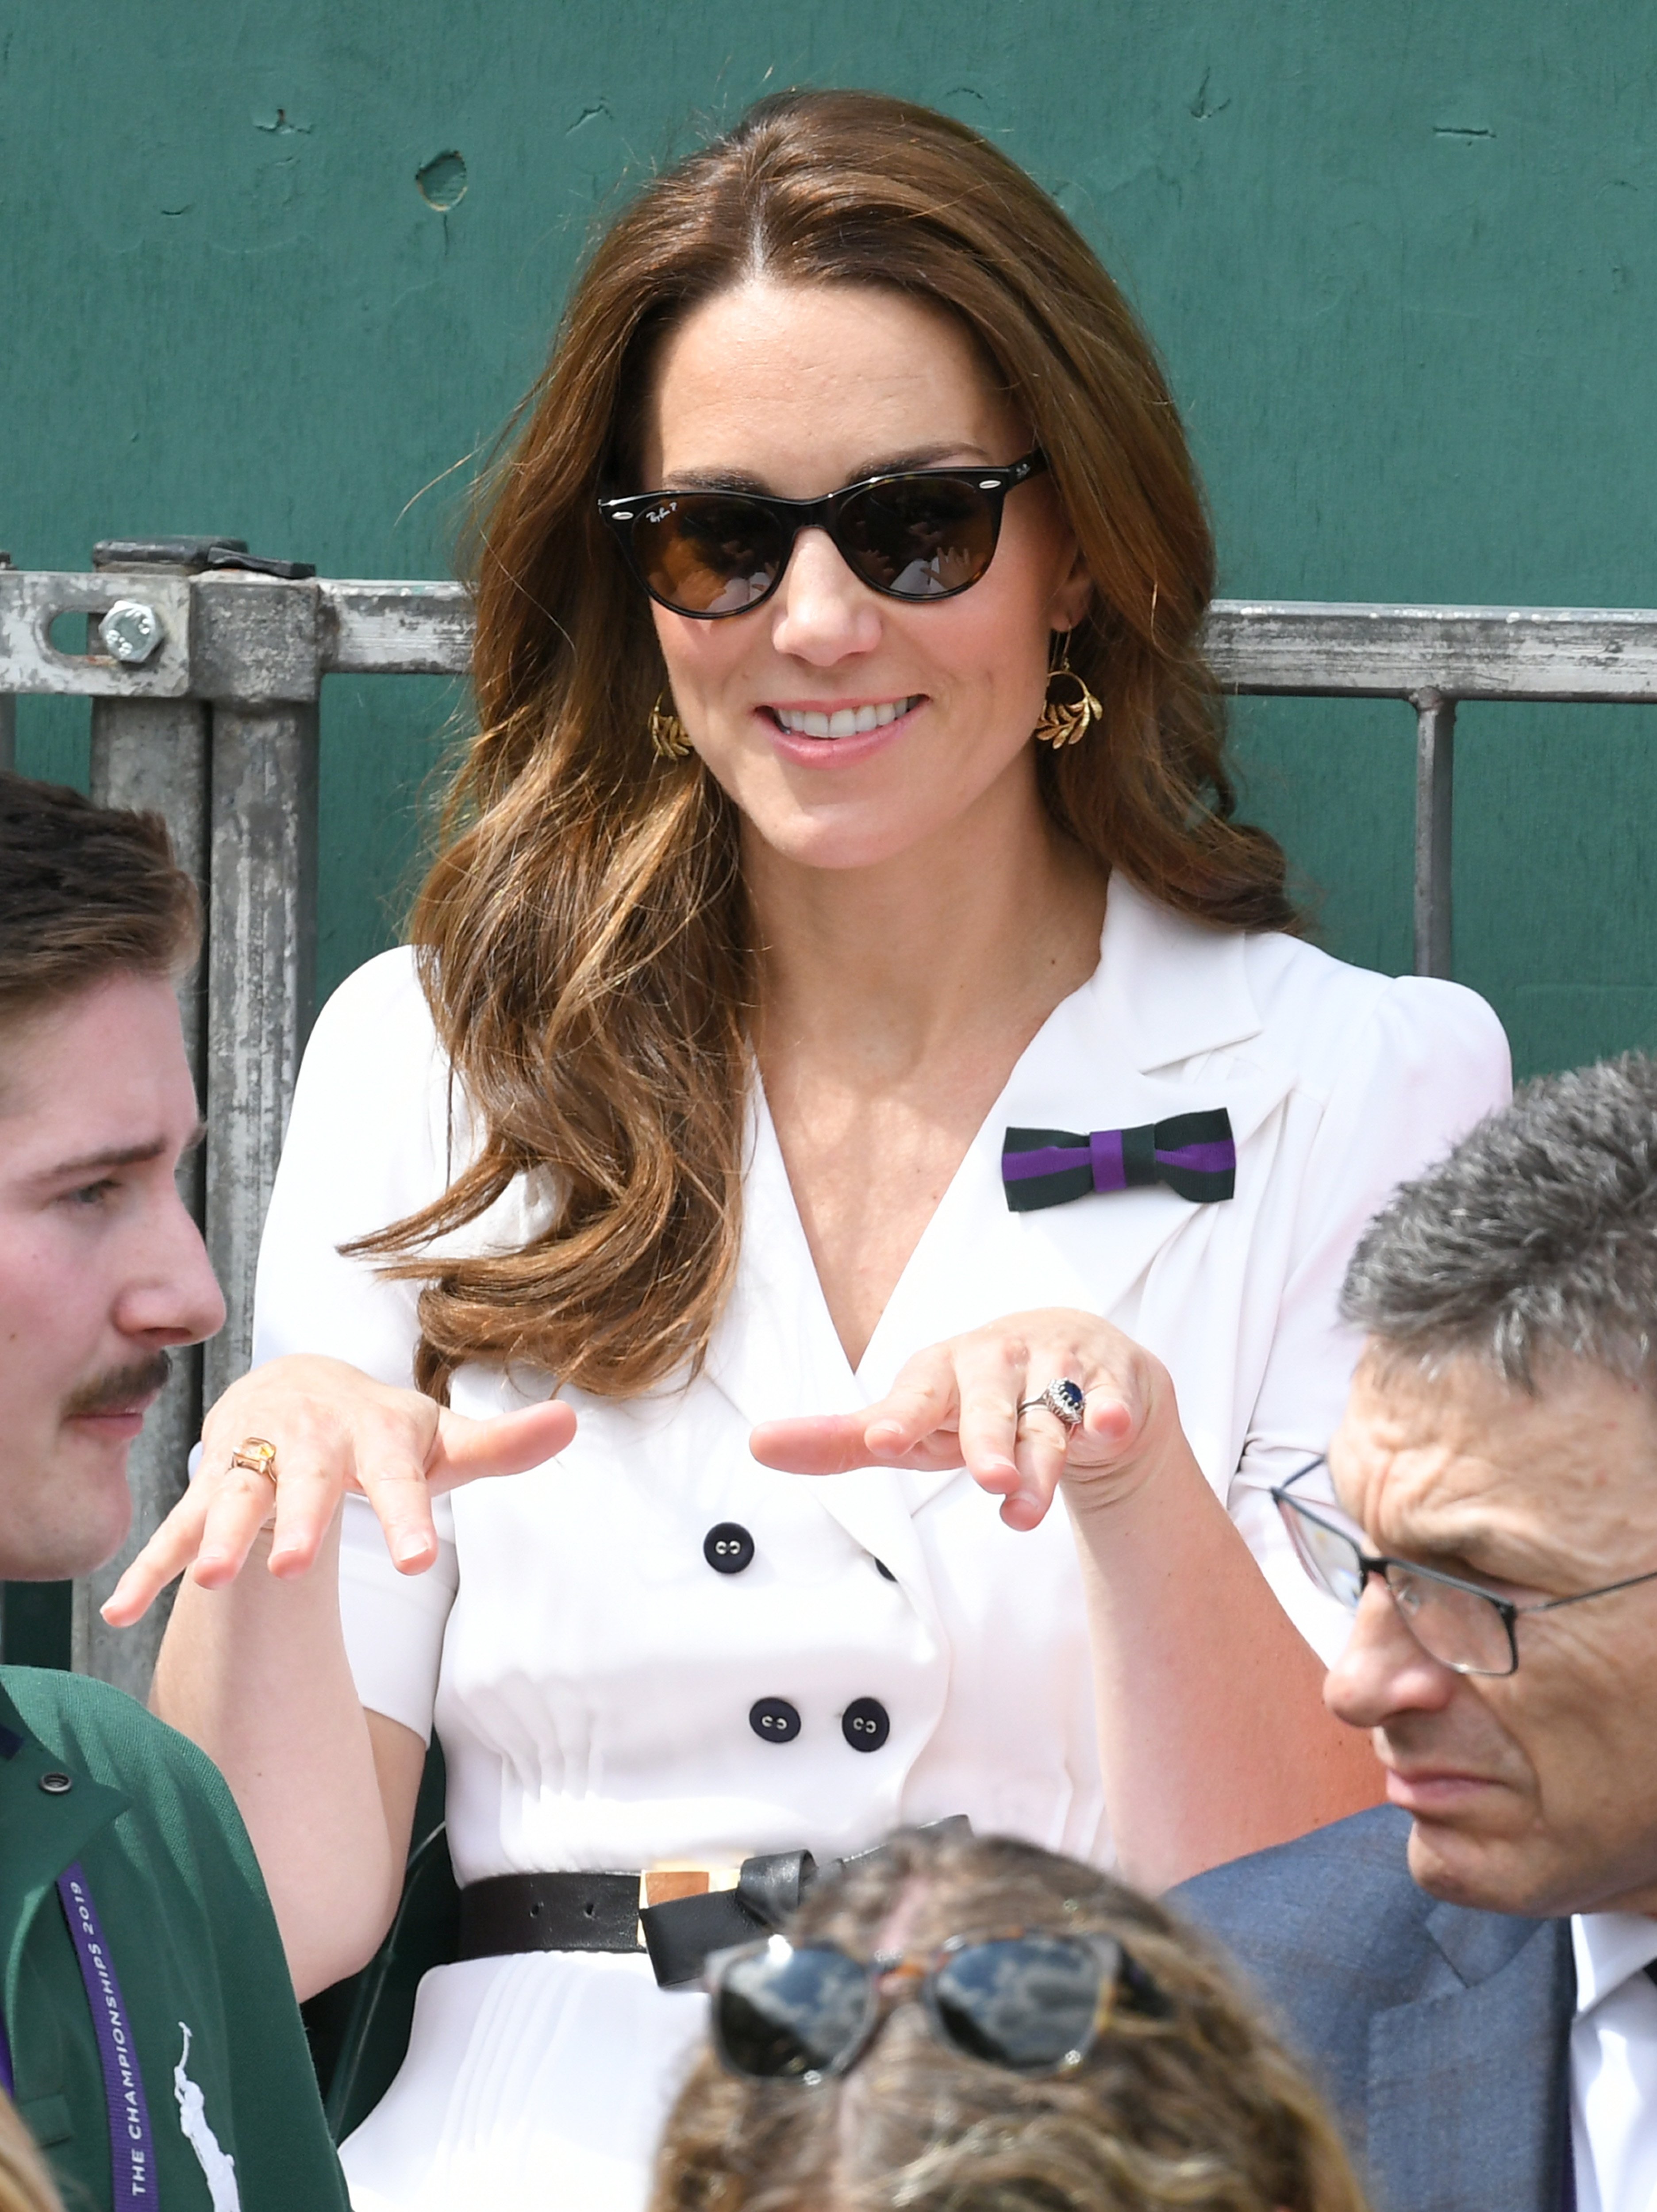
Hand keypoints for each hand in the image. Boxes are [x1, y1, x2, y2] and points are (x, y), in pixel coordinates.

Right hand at [104, 1354, 575, 1624]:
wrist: (301, 1383)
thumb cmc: (383, 1428)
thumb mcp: (441, 1437)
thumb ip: (502, 1444)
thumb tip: (571, 1420)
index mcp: (376, 1436)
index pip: (401, 1479)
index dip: (409, 1516)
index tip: (421, 1561)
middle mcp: (312, 1444)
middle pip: (308, 1484)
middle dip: (297, 1522)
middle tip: (293, 1567)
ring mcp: (256, 1462)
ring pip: (235, 1496)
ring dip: (218, 1534)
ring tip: (206, 1578)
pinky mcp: (212, 1484)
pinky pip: (176, 1526)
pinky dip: (149, 1565)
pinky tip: (123, 1611)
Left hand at [748, 1308, 1179, 1530]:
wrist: (1079, 1371)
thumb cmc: (976, 1403)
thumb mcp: (915, 1425)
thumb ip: (844, 1441)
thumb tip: (756, 1444)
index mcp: (943, 1369)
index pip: (918, 1391)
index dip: (903, 1415)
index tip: (884, 1440)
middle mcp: (999, 1359)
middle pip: (990, 1402)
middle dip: (988, 1440)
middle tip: (987, 1479)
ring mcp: (1059, 1365)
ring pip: (1049, 1416)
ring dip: (1041, 1460)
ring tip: (1024, 1504)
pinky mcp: (1112, 1380)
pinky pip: (1112, 1400)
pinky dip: (1111, 1413)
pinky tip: (1109, 1427)